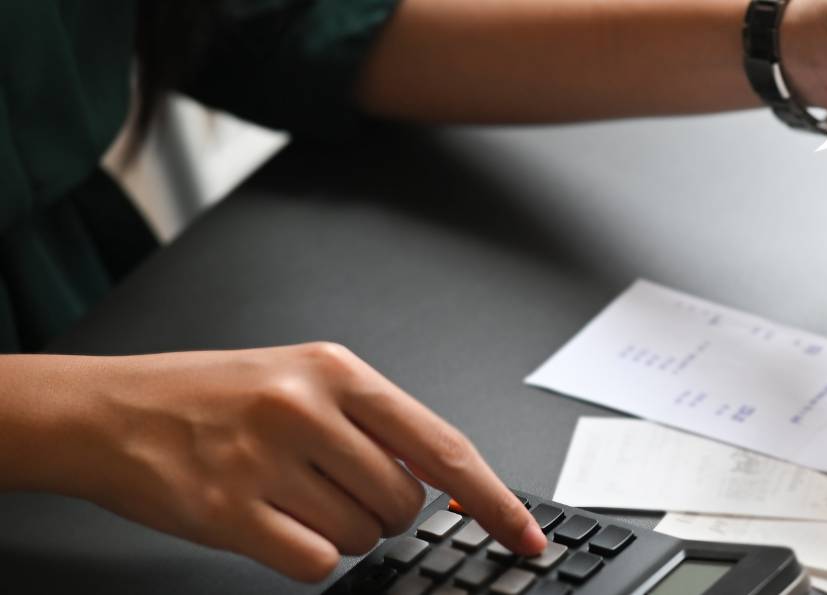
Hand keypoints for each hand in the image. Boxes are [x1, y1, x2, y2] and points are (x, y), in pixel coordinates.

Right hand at [10, 344, 543, 581]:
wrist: (108, 411)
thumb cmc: (211, 396)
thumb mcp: (301, 377)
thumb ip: (375, 422)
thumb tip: (447, 482)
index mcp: (338, 370)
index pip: (445, 446)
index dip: (495, 500)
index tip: (527, 536)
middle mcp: (307, 408)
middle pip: (404, 503)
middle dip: (380, 512)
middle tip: (327, 486)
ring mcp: (267, 459)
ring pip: (362, 537)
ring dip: (336, 533)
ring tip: (287, 493)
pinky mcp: (230, 511)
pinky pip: (314, 564)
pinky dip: (301, 555)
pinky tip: (267, 522)